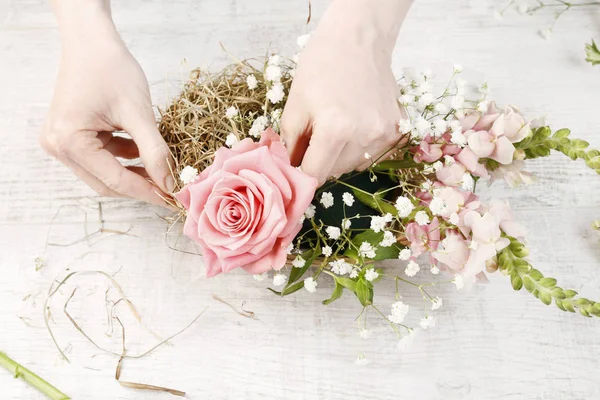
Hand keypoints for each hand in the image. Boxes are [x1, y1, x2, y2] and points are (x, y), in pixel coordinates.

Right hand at [41, 2, 172, 206]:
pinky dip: (124, 159)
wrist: (91, 41)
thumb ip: (154, 151)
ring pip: (104, 173)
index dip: (148, 192)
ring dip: (133, 173)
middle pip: (106, 182)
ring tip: (162, 170)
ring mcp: (60, 142)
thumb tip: (170, 184)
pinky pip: (101, 158)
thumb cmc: (111, 68)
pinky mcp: (69, 135)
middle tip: (171, 189)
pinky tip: (144, 153)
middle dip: (140, 186)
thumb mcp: (138, 112)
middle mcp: (58, 146)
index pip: (115, 180)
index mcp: (69, 141)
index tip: (174, 200)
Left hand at [281, 0, 411, 184]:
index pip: (315, 174)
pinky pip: (372, 154)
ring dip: (341, 155)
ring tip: (338, 125)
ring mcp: (385, 134)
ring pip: (354, 165)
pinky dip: (360, 147)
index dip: (301, 173)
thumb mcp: (295, 103)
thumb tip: (290, 169)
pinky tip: (355, 124)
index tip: (296, 166)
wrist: (358, 39)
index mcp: (336, 129)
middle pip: (335, 172)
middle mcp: (365, 135)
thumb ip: (290, 143)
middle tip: (315, 135)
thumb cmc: (321, 65)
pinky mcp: (397, 129)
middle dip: (320, 161)